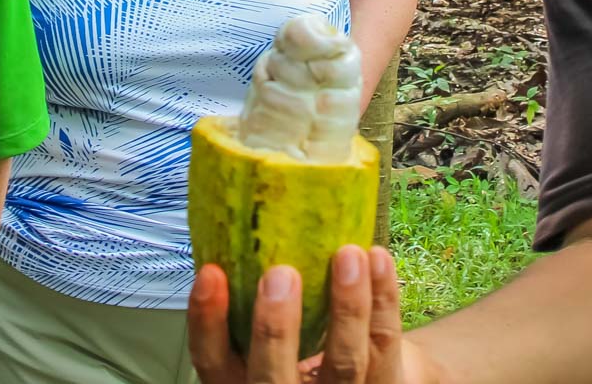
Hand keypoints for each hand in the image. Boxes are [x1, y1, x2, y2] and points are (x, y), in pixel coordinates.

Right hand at [188, 246, 437, 383]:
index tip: (210, 272)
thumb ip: (245, 302)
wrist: (356, 378)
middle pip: (273, 378)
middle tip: (281, 274)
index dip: (207, 321)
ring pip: (344, 363)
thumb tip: (229, 223)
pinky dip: (384, 300)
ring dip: (348, 309)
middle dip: (275, 330)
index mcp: (242, 382)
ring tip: (349, 255)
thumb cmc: (295, 346)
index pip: (212, 361)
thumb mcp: (258, 335)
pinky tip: (378, 259)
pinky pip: (385, 344)